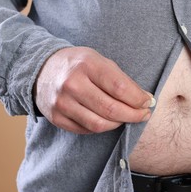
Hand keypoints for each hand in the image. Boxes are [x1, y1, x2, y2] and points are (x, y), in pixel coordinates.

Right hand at [33, 47, 153, 133]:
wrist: (42, 69)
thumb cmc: (79, 64)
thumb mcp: (100, 61)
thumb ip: (122, 79)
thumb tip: (145, 99)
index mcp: (87, 65)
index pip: (120, 88)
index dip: (138, 99)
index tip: (148, 102)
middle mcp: (72, 84)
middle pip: (111, 109)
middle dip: (133, 115)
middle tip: (143, 115)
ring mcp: (62, 102)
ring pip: (99, 124)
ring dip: (119, 123)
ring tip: (126, 117)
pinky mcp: (56, 117)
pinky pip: (86, 130)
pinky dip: (102, 127)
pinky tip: (108, 120)